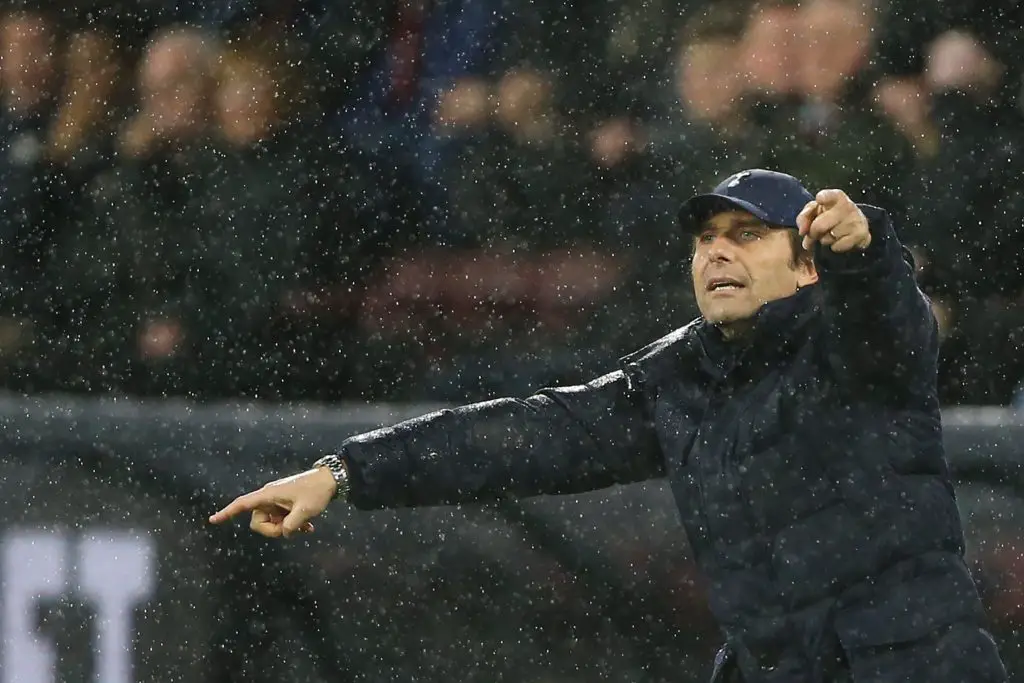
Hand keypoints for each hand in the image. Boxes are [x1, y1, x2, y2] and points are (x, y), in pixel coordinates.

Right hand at [208, 467, 337, 537]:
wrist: (331, 479)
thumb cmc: (317, 491)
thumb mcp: (305, 511)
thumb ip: (291, 526)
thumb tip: (284, 533)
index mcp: (268, 495)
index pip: (242, 504)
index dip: (227, 512)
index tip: (212, 520)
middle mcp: (269, 498)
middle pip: (258, 522)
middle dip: (273, 530)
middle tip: (293, 529)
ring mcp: (278, 501)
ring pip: (272, 523)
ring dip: (286, 528)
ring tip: (305, 526)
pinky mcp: (286, 504)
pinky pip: (282, 520)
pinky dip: (292, 525)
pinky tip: (308, 527)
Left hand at [797, 189, 870, 252]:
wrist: (855, 226)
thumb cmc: (830, 217)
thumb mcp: (815, 212)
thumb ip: (804, 217)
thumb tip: (802, 231)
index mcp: (836, 197)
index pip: (827, 196)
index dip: (823, 198)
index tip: (819, 201)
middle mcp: (848, 206)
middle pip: (819, 225)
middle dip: (813, 233)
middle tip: (815, 233)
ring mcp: (856, 220)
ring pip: (829, 237)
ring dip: (825, 240)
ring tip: (830, 234)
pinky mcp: (861, 234)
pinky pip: (837, 246)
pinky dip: (835, 247)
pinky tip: (839, 240)